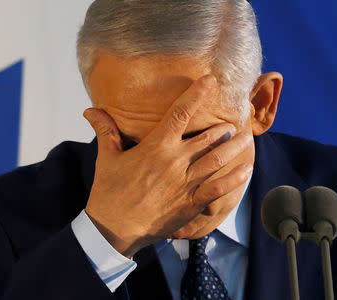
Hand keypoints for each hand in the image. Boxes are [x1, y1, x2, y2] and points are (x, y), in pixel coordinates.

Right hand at [83, 74, 251, 257]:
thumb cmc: (110, 192)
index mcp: (156, 147)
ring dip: (234, 147)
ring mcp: (186, 183)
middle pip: (207, 137)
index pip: (180, 113)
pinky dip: (235, 179)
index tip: (210, 81)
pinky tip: (247, 169)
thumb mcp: (107, 158)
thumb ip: (105, 131)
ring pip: (217, 159)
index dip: (197, 95)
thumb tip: (89, 110)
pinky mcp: (191, 203)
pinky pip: (218, 188)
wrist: (113, 228)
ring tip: (246, 138)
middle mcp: (175, 161)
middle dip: (223, 128)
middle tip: (232, 122)